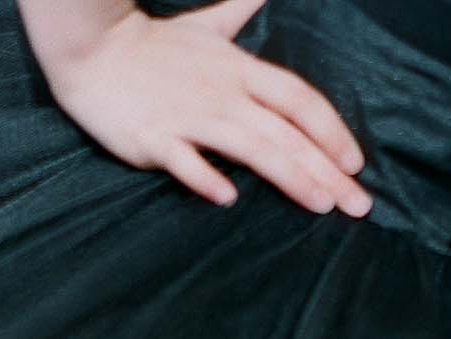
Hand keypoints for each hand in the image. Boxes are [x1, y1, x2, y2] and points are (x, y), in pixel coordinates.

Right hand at [35, 0, 371, 215]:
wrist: (91, 48)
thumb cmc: (152, 44)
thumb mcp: (205, 24)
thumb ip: (238, 11)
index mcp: (239, 70)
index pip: (298, 99)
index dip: (331, 130)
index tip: (356, 165)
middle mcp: (223, 94)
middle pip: (286, 133)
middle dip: (327, 170)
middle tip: (359, 207)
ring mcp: (189, 117)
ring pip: (250, 148)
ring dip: (288, 175)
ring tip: (320, 205)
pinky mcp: (153, 138)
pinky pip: (182, 159)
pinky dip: (204, 176)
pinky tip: (227, 197)